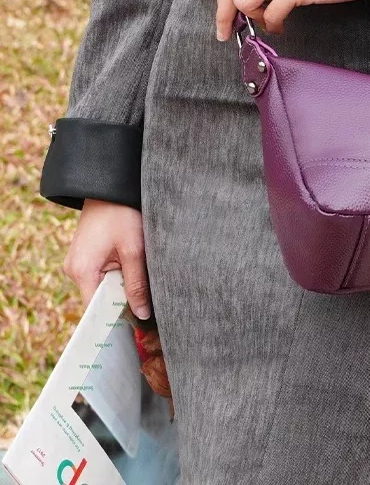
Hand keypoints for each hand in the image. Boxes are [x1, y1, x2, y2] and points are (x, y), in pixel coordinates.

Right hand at [63, 199, 151, 318]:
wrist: (110, 185)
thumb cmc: (122, 213)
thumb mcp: (134, 249)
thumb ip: (137, 284)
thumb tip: (142, 315)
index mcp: (82, 271)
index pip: (96, 312)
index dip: (116, 321)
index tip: (138, 330)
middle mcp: (74, 270)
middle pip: (101, 300)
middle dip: (123, 302)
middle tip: (149, 306)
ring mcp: (78, 263)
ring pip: (104, 288)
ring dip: (123, 287)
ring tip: (142, 281)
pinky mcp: (86, 256)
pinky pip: (103, 275)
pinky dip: (119, 275)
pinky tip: (133, 268)